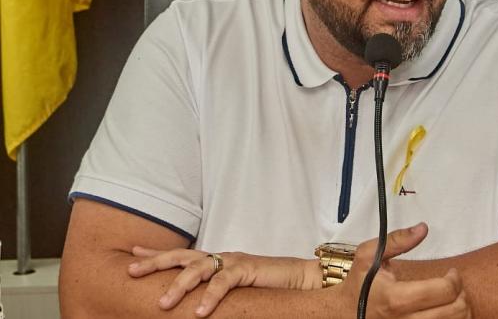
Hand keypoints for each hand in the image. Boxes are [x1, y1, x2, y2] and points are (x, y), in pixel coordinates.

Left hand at [127, 246, 319, 316]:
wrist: (299, 278)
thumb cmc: (267, 285)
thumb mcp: (234, 288)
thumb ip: (215, 290)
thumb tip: (193, 304)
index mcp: (216, 261)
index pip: (181, 255)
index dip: (157, 254)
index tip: (133, 252)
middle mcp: (221, 257)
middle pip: (182, 256)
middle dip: (155, 262)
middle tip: (131, 270)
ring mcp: (233, 261)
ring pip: (198, 269)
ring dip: (178, 286)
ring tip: (162, 304)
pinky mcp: (247, 269)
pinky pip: (223, 283)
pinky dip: (210, 298)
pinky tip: (198, 312)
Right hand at [340, 223, 471, 317]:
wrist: (343, 313)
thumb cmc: (358, 285)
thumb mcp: (369, 255)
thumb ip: (397, 240)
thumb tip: (423, 228)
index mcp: (397, 299)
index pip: (444, 291)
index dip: (455, 279)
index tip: (451, 273)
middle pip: (455, 311)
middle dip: (461, 294)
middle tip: (453, 285)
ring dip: (461, 310)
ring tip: (451, 299)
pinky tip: (445, 312)